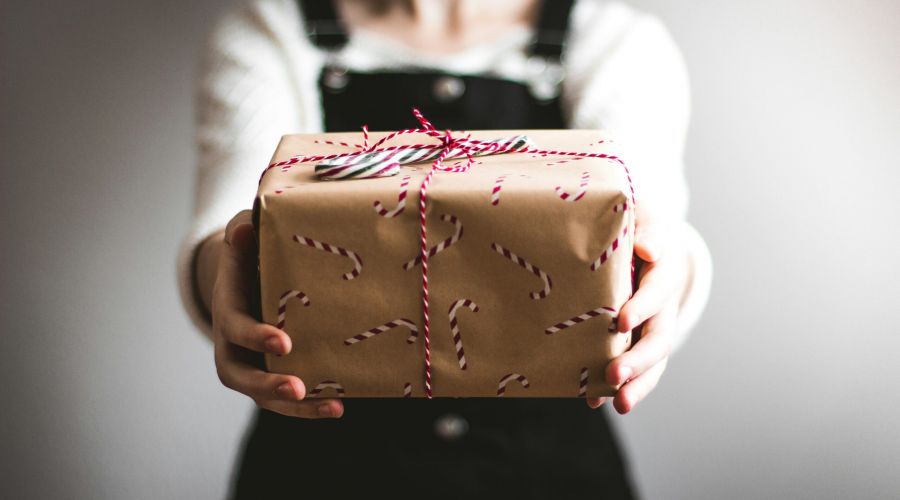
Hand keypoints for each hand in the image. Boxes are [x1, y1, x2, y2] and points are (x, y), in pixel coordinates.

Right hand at [210, 210, 343, 417]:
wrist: (247, 275)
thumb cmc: (250, 253)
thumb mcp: (244, 236)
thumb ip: (243, 232)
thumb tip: (245, 229)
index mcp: (228, 308)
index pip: (235, 327)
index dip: (256, 336)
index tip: (284, 342)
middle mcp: (232, 344)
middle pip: (239, 375)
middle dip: (267, 384)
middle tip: (297, 388)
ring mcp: (251, 363)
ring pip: (262, 396)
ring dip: (295, 407)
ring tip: (332, 407)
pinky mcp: (271, 373)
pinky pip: (285, 398)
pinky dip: (309, 406)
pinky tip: (339, 406)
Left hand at [587, 206, 688, 413]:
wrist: (643, 243)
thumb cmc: (635, 226)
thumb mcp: (642, 217)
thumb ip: (646, 230)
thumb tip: (647, 249)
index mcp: (664, 271)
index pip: (657, 290)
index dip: (642, 306)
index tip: (621, 321)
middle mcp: (663, 305)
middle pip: (658, 337)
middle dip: (638, 359)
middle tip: (614, 375)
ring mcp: (652, 327)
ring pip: (652, 361)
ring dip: (637, 384)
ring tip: (620, 405)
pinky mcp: (636, 341)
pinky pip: (634, 369)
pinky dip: (617, 387)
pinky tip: (594, 401)